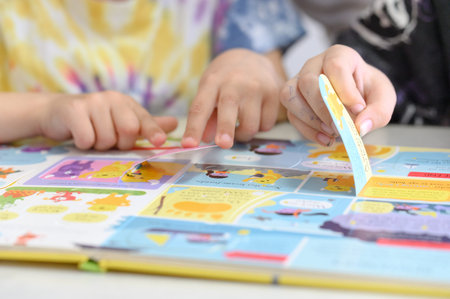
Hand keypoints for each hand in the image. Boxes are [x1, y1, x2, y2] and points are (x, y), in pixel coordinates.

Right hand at [38, 91, 176, 149]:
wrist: (57, 113)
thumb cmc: (96, 121)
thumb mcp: (122, 122)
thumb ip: (147, 124)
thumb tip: (175, 123)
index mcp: (127, 103)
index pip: (144, 120)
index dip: (153, 132)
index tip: (159, 142)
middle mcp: (112, 99)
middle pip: (128, 130)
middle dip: (120, 143)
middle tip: (110, 139)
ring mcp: (93, 102)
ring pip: (106, 139)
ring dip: (99, 146)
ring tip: (92, 136)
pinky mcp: (73, 109)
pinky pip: (86, 139)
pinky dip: (83, 144)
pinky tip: (79, 135)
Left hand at [182, 49, 283, 148]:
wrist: (251, 58)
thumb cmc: (224, 80)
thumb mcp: (209, 91)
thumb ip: (206, 116)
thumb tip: (206, 139)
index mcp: (212, 82)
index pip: (200, 107)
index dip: (194, 128)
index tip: (188, 145)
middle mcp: (234, 83)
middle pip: (228, 108)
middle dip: (225, 128)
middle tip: (223, 144)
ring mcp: (256, 87)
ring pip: (251, 125)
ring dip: (243, 135)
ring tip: (240, 127)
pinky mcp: (274, 94)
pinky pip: (266, 124)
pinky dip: (260, 128)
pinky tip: (256, 116)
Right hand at [280, 44, 395, 145]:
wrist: (354, 99)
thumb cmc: (366, 93)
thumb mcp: (383, 99)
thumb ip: (378, 112)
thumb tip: (360, 127)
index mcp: (339, 55)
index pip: (336, 66)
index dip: (345, 89)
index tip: (358, 109)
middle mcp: (314, 65)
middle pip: (308, 81)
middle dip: (323, 108)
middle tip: (341, 127)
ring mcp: (298, 81)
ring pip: (290, 96)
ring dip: (310, 119)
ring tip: (332, 133)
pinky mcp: (292, 101)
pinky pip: (291, 114)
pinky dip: (307, 130)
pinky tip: (325, 138)